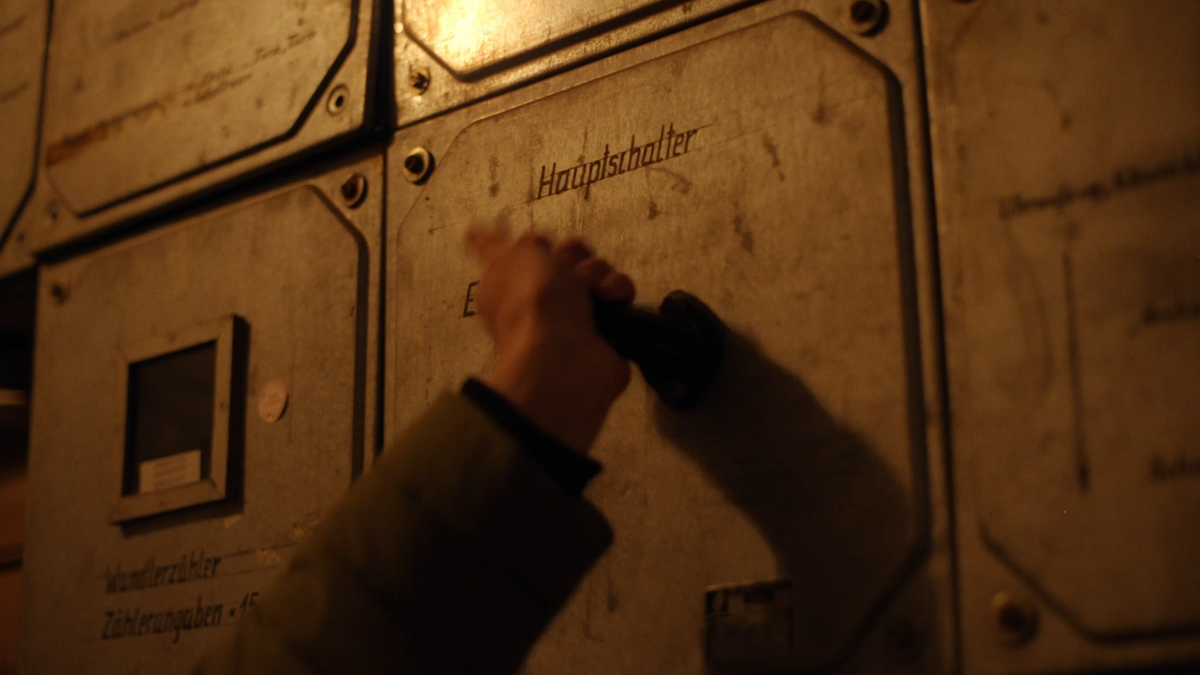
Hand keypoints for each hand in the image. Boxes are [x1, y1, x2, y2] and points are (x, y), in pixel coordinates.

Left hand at [467, 229, 635, 453]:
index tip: (538, 245)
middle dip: (573, 255)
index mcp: (511, 283)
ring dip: (598, 272)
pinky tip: (611, 299)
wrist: (564, 356)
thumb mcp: (510, 258)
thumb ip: (497, 243)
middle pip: (568, 255)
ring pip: (597, 270)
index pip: (524, 252)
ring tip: (594, 290)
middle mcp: (544, 298)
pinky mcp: (608, 324)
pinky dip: (618, 291)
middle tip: (568, 271)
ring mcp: (577, 313)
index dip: (534, 243)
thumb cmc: (532, 300)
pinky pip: (619, 292)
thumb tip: (475, 234)